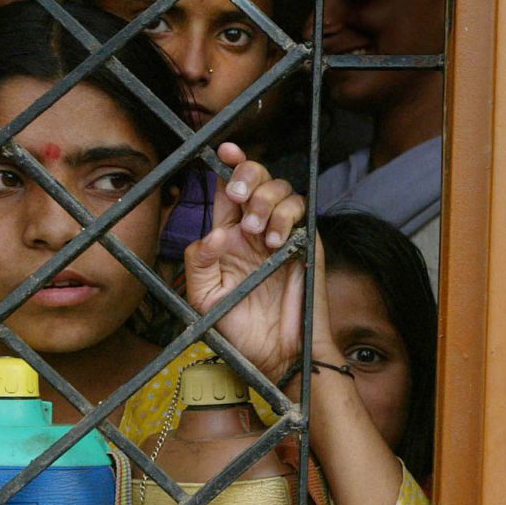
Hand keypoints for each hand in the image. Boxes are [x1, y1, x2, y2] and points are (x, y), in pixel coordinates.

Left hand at [184, 143, 308, 382]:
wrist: (275, 354)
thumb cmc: (238, 329)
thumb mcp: (204, 298)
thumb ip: (198, 262)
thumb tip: (214, 233)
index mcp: (230, 235)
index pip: (230, 188)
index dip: (230, 163)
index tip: (224, 150)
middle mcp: (256, 229)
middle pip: (258, 178)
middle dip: (249, 175)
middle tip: (242, 196)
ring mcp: (284, 234)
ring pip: (281, 189)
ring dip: (267, 201)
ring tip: (258, 232)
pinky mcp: (307, 243)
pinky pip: (302, 210)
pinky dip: (287, 217)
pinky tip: (276, 241)